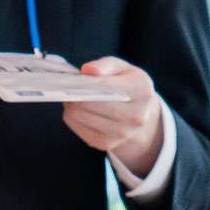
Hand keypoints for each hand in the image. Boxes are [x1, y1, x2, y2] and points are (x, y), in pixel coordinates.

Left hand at [58, 56, 163, 170]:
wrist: (141, 114)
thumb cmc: (127, 85)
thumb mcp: (122, 68)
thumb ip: (105, 65)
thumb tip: (87, 71)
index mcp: (141, 92)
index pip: (104, 87)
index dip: (85, 82)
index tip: (73, 78)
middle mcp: (134, 116)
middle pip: (87, 103)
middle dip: (73, 93)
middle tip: (69, 86)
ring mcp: (121, 133)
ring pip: (78, 116)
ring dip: (71, 105)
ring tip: (75, 97)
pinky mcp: (105, 144)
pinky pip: (77, 127)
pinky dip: (73, 117)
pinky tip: (80, 110)